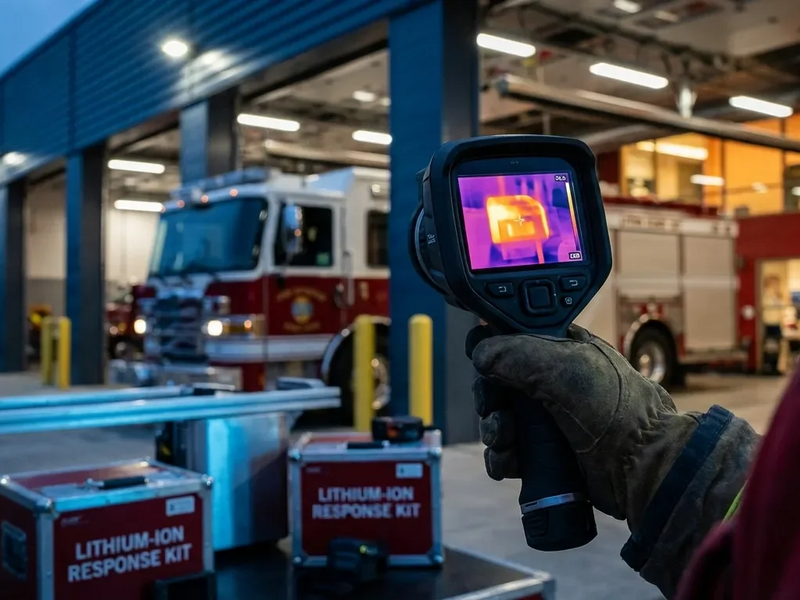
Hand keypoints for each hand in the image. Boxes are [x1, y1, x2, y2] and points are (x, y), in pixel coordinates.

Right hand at [466, 324, 699, 528]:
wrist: (641, 465)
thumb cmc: (614, 408)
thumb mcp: (563, 366)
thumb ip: (515, 353)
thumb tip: (479, 353)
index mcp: (560, 351)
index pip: (512, 341)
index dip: (492, 349)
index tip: (481, 360)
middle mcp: (551, 383)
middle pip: (498, 384)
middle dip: (489, 397)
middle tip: (494, 406)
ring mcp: (548, 421)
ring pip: (499, 420)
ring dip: (493, 429)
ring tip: (504, 436)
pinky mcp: (544, 456)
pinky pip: (507, 454)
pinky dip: (500, 457)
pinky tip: (507, 459)